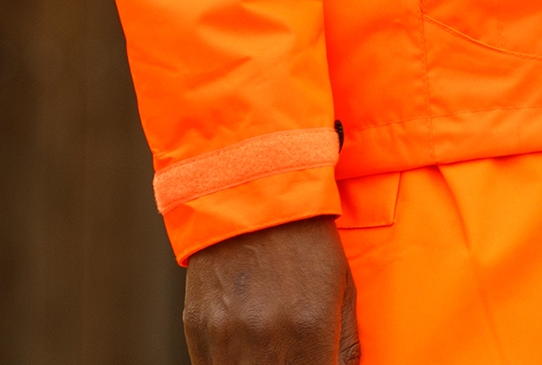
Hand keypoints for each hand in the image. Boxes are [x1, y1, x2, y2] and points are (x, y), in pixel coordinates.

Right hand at [182, 217, 357, 363]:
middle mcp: (264, 338)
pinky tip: (245, 352)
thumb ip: (345, 343)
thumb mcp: (342, 288)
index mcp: (309, 328)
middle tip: (295, 356)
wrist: (252, 194)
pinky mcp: (196, 329)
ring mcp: (225, 336)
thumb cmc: (307, 240)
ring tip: (271, 353)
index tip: (318, 363)